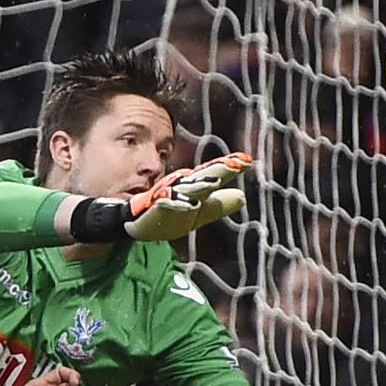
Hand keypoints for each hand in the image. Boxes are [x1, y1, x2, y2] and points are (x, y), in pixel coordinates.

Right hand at [123, 152, 252, 240]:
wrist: (137, 224)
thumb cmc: (167, 215)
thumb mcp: (198, 213)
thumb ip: (219, 205)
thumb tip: (242, 196)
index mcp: (194, 187)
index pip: (214, 174)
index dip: (230, 167)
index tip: (249, 161)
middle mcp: (182, 187)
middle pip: (204, 176)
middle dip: (220, 169)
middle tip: (238, 163)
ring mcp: (168, 196)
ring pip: (187, 187)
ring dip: (201, 183)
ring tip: (217, 181)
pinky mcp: (154, 207)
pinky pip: (167, 204)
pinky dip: (179, 203)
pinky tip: (193, 205)